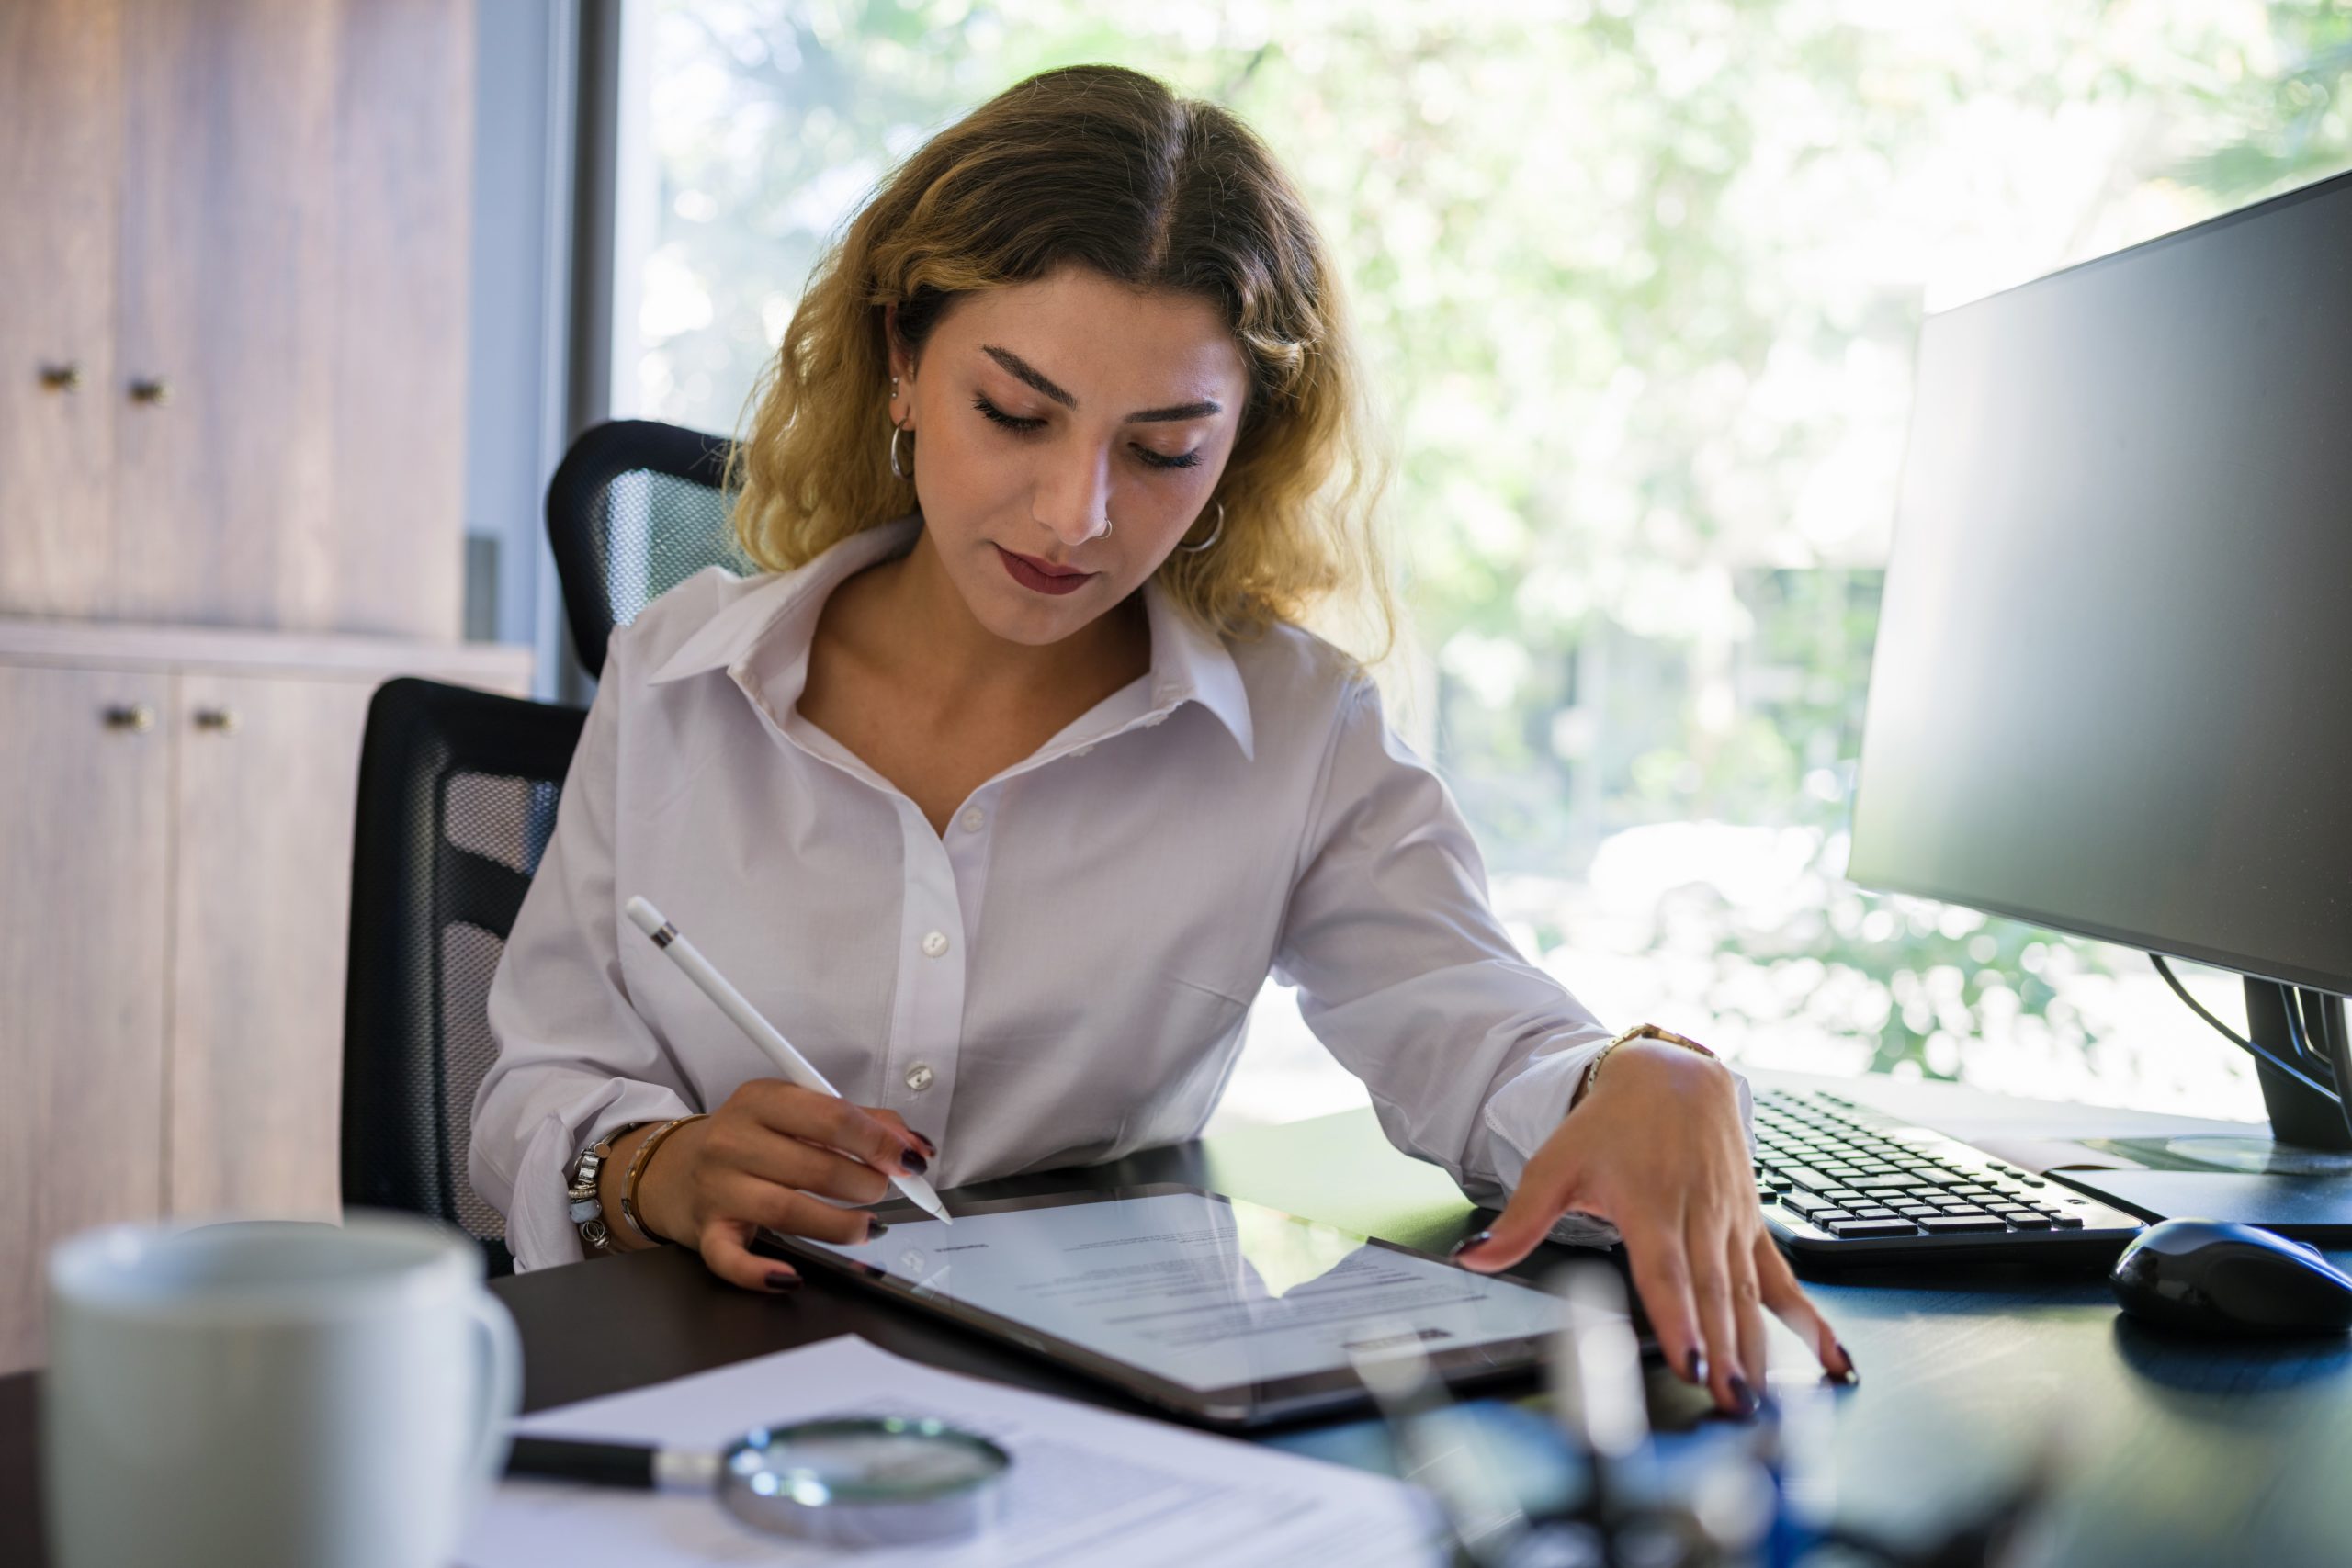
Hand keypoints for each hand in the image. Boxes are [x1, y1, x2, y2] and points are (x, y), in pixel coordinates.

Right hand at [629, 1080, 933, 1293]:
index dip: (879, 1142)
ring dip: (839, 1225)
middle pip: (815, 1167)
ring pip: (787, 1212)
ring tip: (867, 1227)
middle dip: (865, 1184)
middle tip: (883, 1191)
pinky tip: (791, 1275)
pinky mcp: (707, 1232)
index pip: (831, 1117)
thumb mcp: (797, 1113)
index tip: (909, 1160)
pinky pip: (731, 1258)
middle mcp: (734, 1140)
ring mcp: (718, 1188)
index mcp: (761, 1099)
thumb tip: (911, 1146)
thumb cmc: (752, 1140)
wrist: (677, 1169)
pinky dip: (761, 1272)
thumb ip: (860, 1122)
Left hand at [1451, 1041, 1855, 1414]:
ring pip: (1748, 1294)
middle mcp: (1698, 1215)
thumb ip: (1518, 1221)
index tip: (1691, 1362)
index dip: (1679, 1319)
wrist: (1671, 1076)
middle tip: (1732, 1403)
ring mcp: (1731, 1222)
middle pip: (1712, 1295)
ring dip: (1760, 1349)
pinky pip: (1784, 1279)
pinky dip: (1810, 1321)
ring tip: (1766, 1398)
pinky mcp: (1752, 1226)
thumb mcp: (1554, 1164)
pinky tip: (1832, 1360)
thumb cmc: (1609, 1124)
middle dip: (1724, 1352)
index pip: (1665, 1272)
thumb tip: (1474, 1261)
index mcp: (1649, 1204)